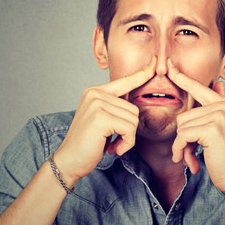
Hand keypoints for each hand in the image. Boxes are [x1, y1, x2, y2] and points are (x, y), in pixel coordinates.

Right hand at [54, 57, 156, 184]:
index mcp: (95, 91)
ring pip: (133, 119)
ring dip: (128, 138)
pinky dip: (126, 143)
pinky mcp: (101, 117)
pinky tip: (113, 149)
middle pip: (134, 108)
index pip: (124, 81)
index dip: (142, 74)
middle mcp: (95, 93)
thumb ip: (115, 108)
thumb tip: (135, 106)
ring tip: (113, 144)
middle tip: (115, 141)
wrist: (68, 161)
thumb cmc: (88, 143)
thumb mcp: (102, 120)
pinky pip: (129, 128)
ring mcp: (97, 103)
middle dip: (129, 130)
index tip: (155, 63)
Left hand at [168, 59, 224, 194]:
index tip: (168, 63)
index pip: (197, 87)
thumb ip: (215, 107)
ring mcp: (218, 115)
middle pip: (183, 115)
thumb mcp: (221, 128)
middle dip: (183, 138)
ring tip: (194, 157)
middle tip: (192, 152)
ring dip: (183, 147)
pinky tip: (191, 162)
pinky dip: (181, 151)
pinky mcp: (212, 128)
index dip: (181, 77)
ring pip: (181, 126)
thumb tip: (219, 83)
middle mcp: (222, 105)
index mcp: (224, 102)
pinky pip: (182, 136)